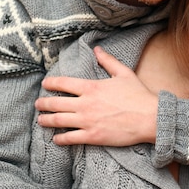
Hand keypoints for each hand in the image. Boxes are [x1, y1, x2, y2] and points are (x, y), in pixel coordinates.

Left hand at [35, 47, 157, 145]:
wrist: (150, 117)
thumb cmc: (138, 95)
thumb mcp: (123, 73)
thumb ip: (108, 61)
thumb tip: (97, 49)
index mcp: (91, 87)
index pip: (63, 83)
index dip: (51, 83)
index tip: (45, 84)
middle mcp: (85, 104)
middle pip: (56, 103)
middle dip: (43, 103)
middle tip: (38, 104)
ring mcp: (87, 121)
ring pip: (59, 121)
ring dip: (46, 120)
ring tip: (40, 120)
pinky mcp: (93, 136)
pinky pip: (70, 138)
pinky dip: (60, 139)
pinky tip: (56, 139)